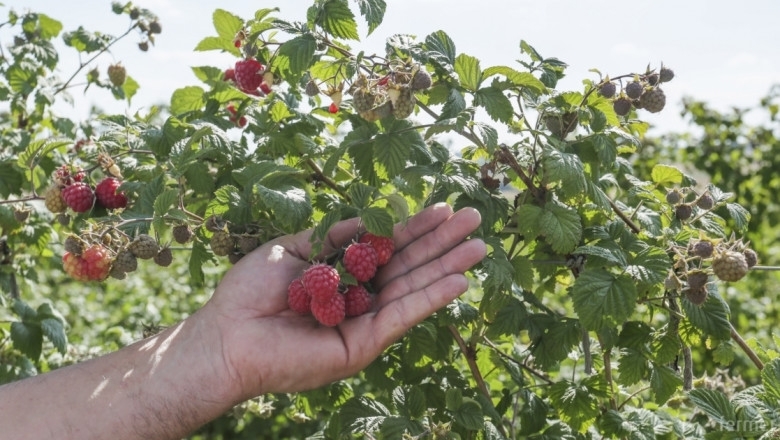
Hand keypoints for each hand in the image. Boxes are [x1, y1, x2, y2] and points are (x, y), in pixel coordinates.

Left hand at [203, 203, 485, 400]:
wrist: (227, 334)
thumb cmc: (251, 292)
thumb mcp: (296, 249)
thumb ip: (335, 236)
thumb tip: (369, 219)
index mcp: (344, 276)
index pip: (389, 248)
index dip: (416, 228)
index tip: (444, 208)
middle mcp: (360, 299)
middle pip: (409, 266)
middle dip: (442, 243)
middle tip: (476, 220)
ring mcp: (364, 323)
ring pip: (413, 290)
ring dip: (448, 268)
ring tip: (479, 246)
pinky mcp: (362, 345)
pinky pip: (402, 317)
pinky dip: (431, 299)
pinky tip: (458, 281)